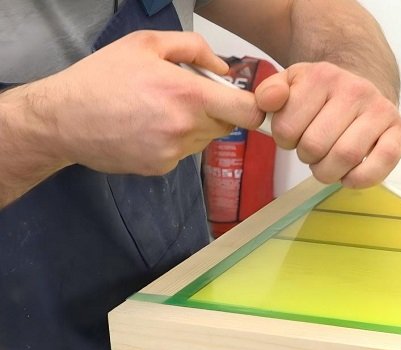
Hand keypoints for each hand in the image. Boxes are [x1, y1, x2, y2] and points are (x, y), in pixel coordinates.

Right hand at [33, 30, 265, 175]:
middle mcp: (185, 128)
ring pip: (206, 139)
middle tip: (187, 96)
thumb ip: (194, 48)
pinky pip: (184, 153)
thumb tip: (224, 69)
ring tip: (160, 110)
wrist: (61, 119)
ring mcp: (174, 152)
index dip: (252, 105)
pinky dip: (175, 141)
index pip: (248, 111)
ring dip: (195, 125)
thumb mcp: (146, 44)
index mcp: (187, 95)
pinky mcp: (162, 168)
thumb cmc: (102, 77)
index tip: (243, 99)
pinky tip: (148, 127)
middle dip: (218, 110)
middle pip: (228, 124)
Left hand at [254, 62, 400, 187]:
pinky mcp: (400, 132)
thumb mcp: (291, 84)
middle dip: (308, 157)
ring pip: (345, 157)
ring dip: (330, 171)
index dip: (285, 140)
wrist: (363, 85)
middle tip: (314, 151)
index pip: (287, 128)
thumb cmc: (323, 94)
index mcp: (322, 76)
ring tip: (329, 162)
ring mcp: (381, 110)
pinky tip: (350, 175)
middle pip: (315, 146)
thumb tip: (268, 101)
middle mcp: (355, 89)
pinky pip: (381, 163)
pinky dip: (360, 178)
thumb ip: (269, 92)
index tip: (295, 134)